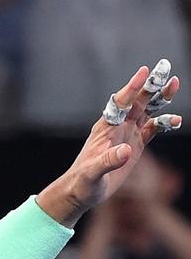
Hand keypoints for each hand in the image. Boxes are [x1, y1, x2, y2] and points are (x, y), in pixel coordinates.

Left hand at [39, 63, 181, 225]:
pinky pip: (152, 129)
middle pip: (136, 101)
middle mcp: (117, 126)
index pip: (119, 102)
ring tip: (175, 83)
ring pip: (146, 111)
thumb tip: (126, 151)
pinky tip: (176, 120)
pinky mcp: (135, 145)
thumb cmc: (82, 182)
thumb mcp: (93, 173)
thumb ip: (109, 161)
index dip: (132, 88)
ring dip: (160, 99)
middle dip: (151, 85)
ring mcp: (126, 134)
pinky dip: (164, 124)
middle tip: (165, 66)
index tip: (144, 72)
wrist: (82, 192)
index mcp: (105, 128)